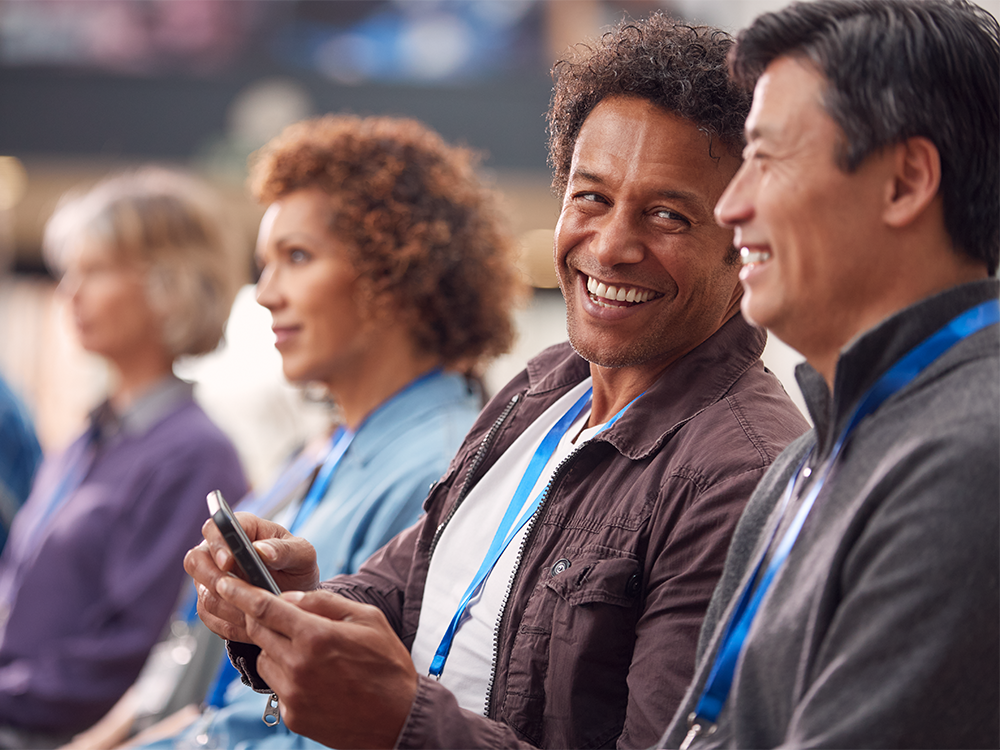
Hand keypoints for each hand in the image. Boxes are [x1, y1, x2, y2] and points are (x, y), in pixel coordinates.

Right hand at [183, 513, 319, 642]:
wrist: (296, 596)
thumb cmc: (298, 567)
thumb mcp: (303, 555)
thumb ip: (286, 550)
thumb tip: (262, 550)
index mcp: (241, 529)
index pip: (214, 527)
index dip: (217, 544)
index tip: (228, 561)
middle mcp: (219, 551)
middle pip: (196, 560)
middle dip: (214, 580)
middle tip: (237, 593)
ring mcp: (210, 578)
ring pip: (204, 593)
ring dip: (229, 606)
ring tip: (256, 613)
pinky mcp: (210, 603)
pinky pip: (209, 617)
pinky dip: (230, 623)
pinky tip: (252, 625)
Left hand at [216, 576, 417, 748]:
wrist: (398, 719)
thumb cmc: (387, 664)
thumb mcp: (367, 618)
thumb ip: (325, 603)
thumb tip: (290, 597)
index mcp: (316, 636)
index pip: (265, 607)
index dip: (240, 592)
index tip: (225, 583)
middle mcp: (298, 665)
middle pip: (258, 631)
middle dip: (256, 616)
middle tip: (270, 611)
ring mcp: (293, 694)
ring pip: (263, 658)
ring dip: (274, 647)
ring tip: (306, 649)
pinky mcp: (292, 715)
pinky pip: (277, 685)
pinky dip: (287, 674)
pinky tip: (314, 676)